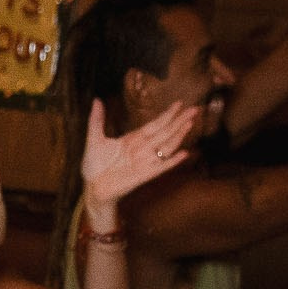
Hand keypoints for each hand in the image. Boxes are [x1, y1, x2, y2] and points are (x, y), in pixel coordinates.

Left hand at [79, 97, 201, 208]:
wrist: (92, 188)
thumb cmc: (94, 166)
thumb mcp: (94, 139)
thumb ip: (97, 120)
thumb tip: (97, 100)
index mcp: (133, 139)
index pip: (155, 124)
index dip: (167, 114)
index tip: (179, 103)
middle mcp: (142, 149)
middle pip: (165, 132)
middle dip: (179, 120)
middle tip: (195, 109)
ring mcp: (145, 161)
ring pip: (166, 146)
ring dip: (179, 135)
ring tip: (190, 123)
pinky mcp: (144, 175)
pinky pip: (161, 167)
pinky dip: (172, 161)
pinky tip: (184, 154)